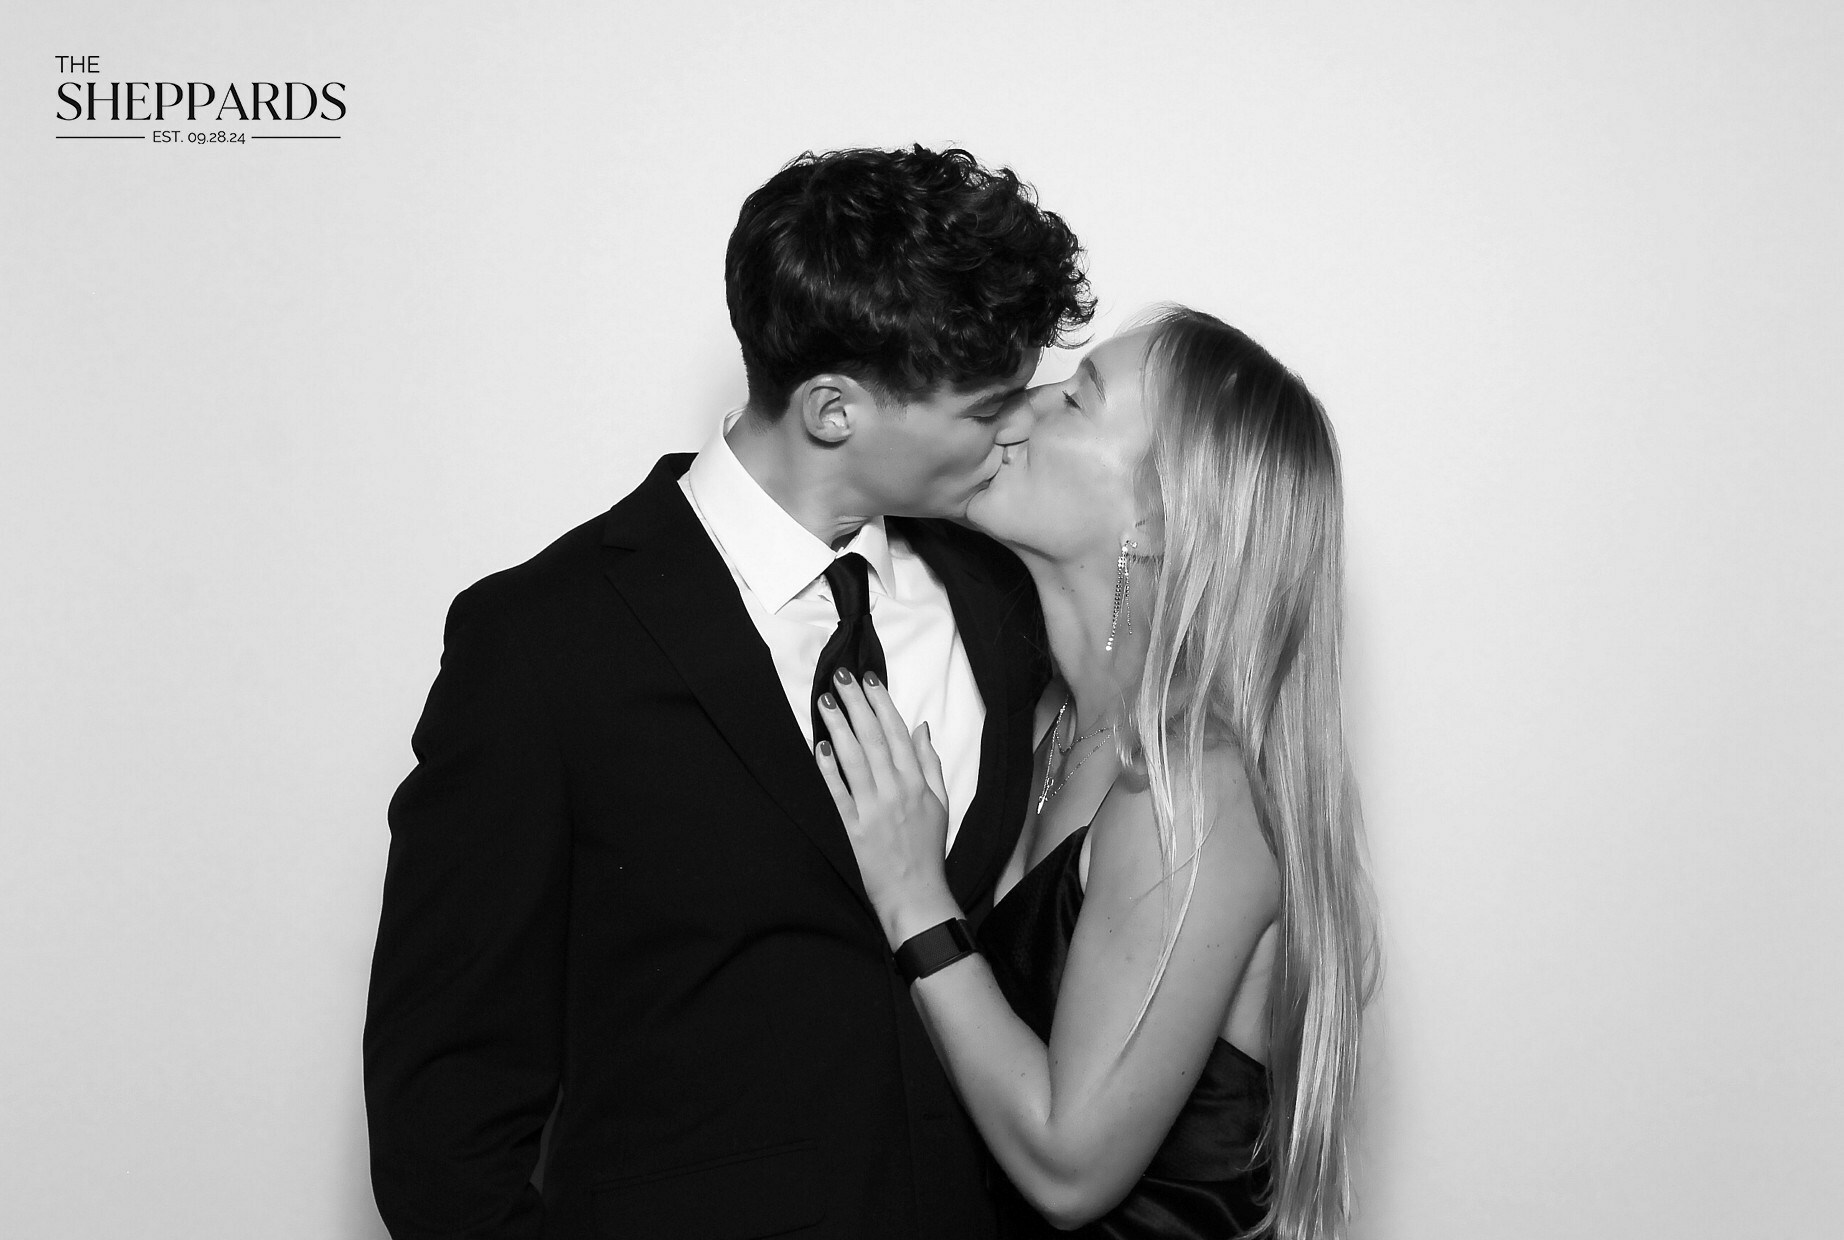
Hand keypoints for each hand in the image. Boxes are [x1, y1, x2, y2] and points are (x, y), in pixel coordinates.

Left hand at [814, 670, 961, 948]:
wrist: (916, 895)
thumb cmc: (927, 849)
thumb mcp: (940, 803)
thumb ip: (930, 763)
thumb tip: (921, 727)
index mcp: (917, 783)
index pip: (897, 734)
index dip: (882, 704)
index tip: (869, 680)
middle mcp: (896, 791)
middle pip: (873, 739)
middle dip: (856, 705)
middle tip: (840, 678)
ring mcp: (873, 810)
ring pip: (854, 759)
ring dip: (839, 727)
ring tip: (825, 702)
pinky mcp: (853, 829)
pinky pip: (838, 793)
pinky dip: (829, 770)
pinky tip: (819, 747)